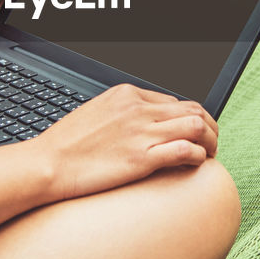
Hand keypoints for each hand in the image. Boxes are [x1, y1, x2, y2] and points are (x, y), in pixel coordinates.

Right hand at [31, 83, 218, 201]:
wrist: (48, 164)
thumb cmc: (67, 145)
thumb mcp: (96, 113)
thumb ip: (123, 113)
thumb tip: (143, 121)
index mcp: (127, 94)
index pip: (174, 100)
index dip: (190, 117)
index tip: (193, 132)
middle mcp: (138, 109)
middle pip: (192, 109)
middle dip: (210, 126)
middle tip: (211, 143)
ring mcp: (141, 133)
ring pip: (197, 125)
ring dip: (211, 140)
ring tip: (210, 154)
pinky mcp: (142, 158)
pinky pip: (186, 150)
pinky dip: (199, 156)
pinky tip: (196, 164)